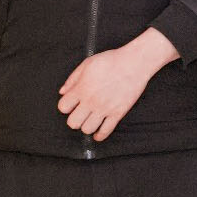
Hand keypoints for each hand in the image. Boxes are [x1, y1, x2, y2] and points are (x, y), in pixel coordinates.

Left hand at [56, 27, 175, 141]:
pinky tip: (98, 135)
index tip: (71, 104)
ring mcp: (105, 108)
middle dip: (74, 119)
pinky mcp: (118, 113)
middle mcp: (91, 101)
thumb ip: (72, 79)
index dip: (65, 106)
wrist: (134, 64)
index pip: (63, 107)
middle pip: (73, 122)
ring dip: (87, 126)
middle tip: (79, 114)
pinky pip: (106, 131)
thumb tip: (62, 92)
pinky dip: (100, 136)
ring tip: (90, 121)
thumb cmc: (111, 61)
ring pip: (87, 129)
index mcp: (81, 89)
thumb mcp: (87, 64)